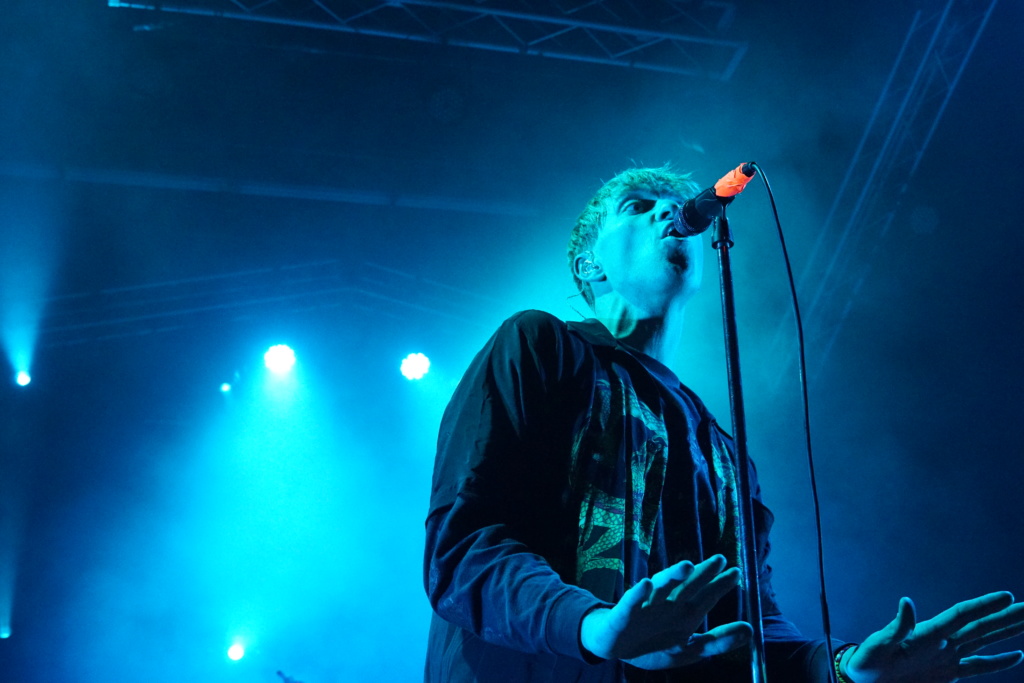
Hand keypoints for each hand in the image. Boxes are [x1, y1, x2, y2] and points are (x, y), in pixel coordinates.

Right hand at [579, 554, 751, 669]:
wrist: (616, 649)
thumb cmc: (653, 645)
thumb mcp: (691, 650)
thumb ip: (719, 642)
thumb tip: (751, 631)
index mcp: (685, 613)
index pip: (707, 595)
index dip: (721, 585)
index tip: (737, 572)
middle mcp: (668, 604)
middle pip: (688, 586)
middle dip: (703, 574)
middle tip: (720, 560)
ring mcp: (647, 606)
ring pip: (662, 587)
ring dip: (673, 576)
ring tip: (687, 566)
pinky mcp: (625, 613)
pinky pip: (631, 602)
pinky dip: (638, 593)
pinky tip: (646, 584)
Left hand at [843, 593, 1023, 681]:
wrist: (863, 681)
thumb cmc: (867, 662)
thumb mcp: (878, 645)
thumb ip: (896, 626)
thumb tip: (907, 601)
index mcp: (928, 633)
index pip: (961, 615)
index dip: (983, 605)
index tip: (1007, 596)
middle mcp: (942, 641)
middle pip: (979, 625)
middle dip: (1005, 616)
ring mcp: (947, 656)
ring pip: (983, 641)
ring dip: (1005, 632)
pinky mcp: (947, 674)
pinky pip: (978, 667)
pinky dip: (998, 663)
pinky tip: (1017, 655)